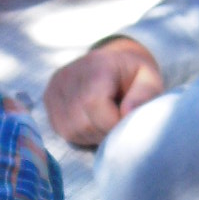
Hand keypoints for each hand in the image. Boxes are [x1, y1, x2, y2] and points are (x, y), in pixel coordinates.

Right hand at [45, 37, 163, 146]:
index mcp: (96, 64)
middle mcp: (69, 74)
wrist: (113, 64)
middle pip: (81, 122)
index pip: (94, 103)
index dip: (112, 123)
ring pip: (70, 130)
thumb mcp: (150, 79)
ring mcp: (55, 87)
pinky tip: (93, 123)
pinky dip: (80, 134)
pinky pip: (61, 129)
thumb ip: (144, 95)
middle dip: (104, 132)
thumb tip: (127, 113)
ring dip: (92, 135)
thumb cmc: (133, 75)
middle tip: (118, 125)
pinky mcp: (49, 99)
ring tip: (106, 123)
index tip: (127, 122)